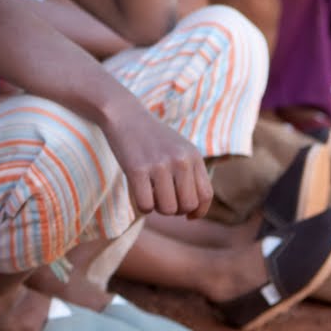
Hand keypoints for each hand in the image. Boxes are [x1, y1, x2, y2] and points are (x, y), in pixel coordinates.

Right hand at [98, 96, 212, 217]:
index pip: (206, 195)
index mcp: (193, 156)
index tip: (188, 216)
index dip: (198, 211)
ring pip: (167, 209)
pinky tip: (139, 193)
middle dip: (176, 210)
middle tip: (164, 200)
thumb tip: (195, 211)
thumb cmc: (152, 138)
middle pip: (187, 205)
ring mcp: (159, 165)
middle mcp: (180, 161)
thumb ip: (191, 174)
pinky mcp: (137, 170)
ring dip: (158, 208)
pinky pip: (146, 206)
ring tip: (151, 194)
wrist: (125, 115)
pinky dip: (143, 207)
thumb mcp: (179, 149)